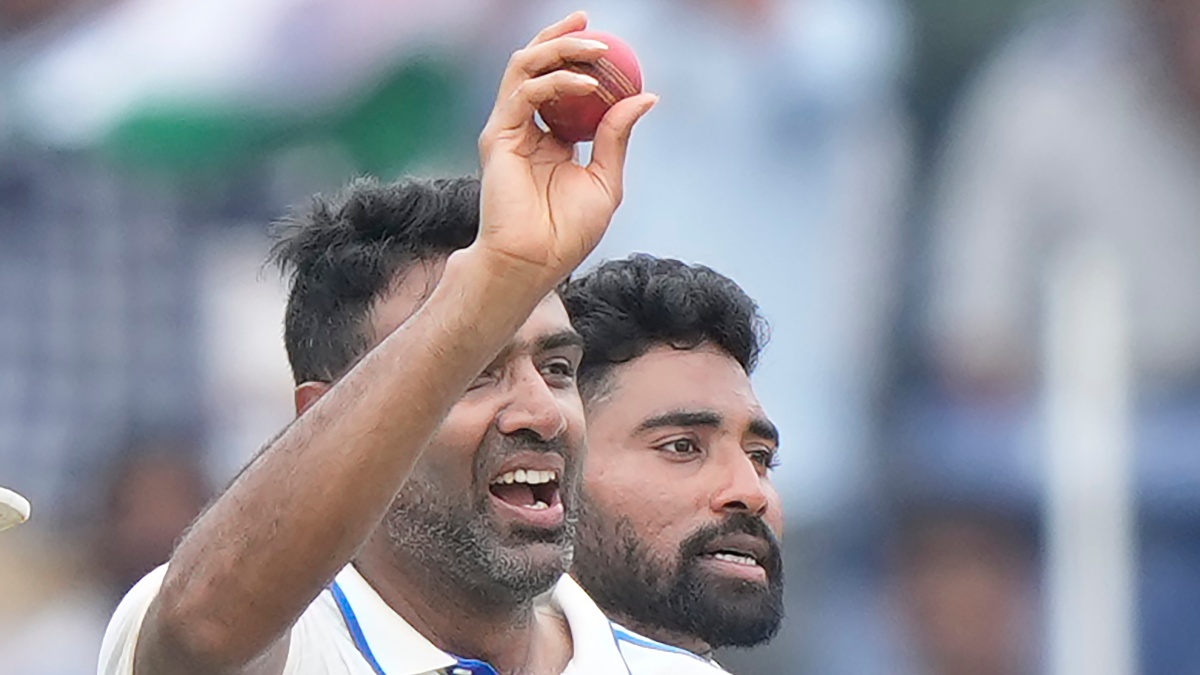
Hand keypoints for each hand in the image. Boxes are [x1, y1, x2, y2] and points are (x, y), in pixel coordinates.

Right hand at [474, 11, 657, 287]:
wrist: (533, 262)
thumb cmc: (567, 234)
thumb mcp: (605, 180)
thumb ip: (617, 136)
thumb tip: (646, 96)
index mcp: (550, 140)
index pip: (561, 86)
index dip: (579, 59)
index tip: (608, 42)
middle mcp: (526, 130)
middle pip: (537, 67)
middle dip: (561, 38)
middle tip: (590, 22)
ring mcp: (509, 131)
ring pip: (525, 68)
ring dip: (559, 49)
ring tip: (595, 47)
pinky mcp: (498, 137)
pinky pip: (525, 93)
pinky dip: (556, 81)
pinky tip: (586, 84)